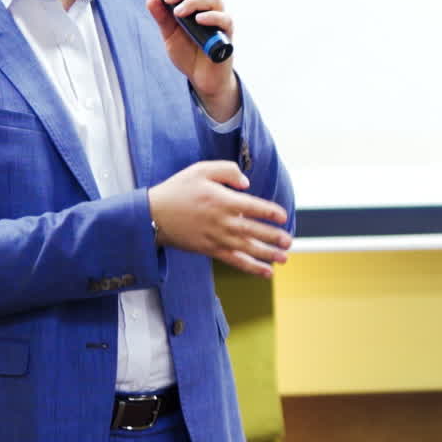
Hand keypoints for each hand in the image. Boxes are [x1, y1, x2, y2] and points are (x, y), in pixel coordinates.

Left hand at [145, 0, 238, 119]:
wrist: (202, 79)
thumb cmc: (189, 54)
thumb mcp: (169, 35)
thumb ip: (162, 18)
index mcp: (196, 2)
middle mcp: (210, 7)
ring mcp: (219, 20)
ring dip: (194, 0)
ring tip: (179, 12)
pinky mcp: (226, 34)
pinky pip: (224, 19)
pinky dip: (211, 16)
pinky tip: (198, 19)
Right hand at [147, 161, 290, 277]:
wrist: (152, 215)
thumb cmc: (178, 190)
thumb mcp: (201, 170)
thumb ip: (227, 171)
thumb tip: (247, 183)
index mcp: (223, 200)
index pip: (255, 207)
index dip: (272, 213)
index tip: (283, 217)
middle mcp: (224, 221)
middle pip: (255, 231)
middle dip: (274, 237)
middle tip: (289, 241)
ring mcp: (218, 238)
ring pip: (249, 248)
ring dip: (269, 254)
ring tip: (284, 258)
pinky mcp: (211, 250)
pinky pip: (236, 261)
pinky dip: (252, 268)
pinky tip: (266, 272)